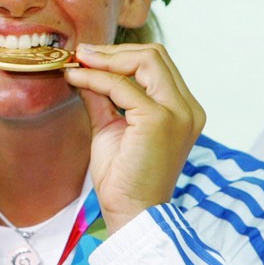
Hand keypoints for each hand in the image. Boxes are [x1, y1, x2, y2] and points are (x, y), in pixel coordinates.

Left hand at [63, 42, 204, 232]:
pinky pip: (122, 86)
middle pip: (155, 55)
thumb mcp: (111, 127)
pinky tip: (76, 79)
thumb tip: (84, 69)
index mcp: (183, 109)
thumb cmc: (123, 178)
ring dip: (105, 59)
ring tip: (77, 62)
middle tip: (80, 53)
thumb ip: (103, 97)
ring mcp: (177, 113)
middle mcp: (187, 108)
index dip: (120, 55)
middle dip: (114, 51)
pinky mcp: (159, 120)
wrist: (132, 213)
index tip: (88, 56)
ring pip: (145, 60)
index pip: (157, 64)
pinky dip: (96, 78)